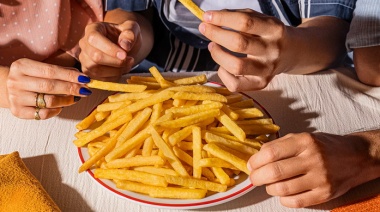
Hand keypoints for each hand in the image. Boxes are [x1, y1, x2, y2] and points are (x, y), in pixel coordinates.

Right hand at [7, 58, 91, 119]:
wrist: (5, 88)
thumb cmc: (30, 77)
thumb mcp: (39, 68)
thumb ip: (59, 71)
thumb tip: (82, 78)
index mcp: (22, 66)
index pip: (51, 71)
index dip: (70, 75)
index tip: (85, 79)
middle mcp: (16, 81)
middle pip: (50, 86)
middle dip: (71, 89)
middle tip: (85, 90)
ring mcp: (16, 98)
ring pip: (48, 102)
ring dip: (66, 101)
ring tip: (74, 99)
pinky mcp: (18, 111)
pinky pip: (43, 114)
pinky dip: (55, 111)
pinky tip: (60, 107)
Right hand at [78, 20, 140, 80]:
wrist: (125, 46)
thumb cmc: (126, 36)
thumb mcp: (132, 29)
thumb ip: (130, 33)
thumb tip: (124, 45)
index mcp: (92, 29)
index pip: (94, 39)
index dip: (109, 48)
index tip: (124, 55)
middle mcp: (84, 43)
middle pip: (95, 56)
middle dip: (115, 61)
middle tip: (130, 60)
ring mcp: (84, 58)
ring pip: (96, 69)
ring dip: (116, 70)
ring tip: (129, 64)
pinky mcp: (89, 71)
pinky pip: (100, 78)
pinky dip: (114, 76)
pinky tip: (123, 69)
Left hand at [199, 9, 288, 90]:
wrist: (292, 53)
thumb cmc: (269, 33)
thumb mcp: (260, 19)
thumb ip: (238, 16)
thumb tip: (211, 18)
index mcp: (274, 30)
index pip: (245, 22)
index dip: (222, 19)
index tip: (207, 16)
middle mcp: (272, 51)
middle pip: (239, 44)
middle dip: (216, 34)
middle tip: (205, 28)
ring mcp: (267, 70)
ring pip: (236, 66)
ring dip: (217, 55)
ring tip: (212, 46)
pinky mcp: (261, 84)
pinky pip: (235, 84)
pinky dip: (223, 74)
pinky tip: (222, 65)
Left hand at [247, 132, 376, 207]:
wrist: (355, 157)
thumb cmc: (324, 146)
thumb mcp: (303, 137)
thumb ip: (280, 144)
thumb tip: (257, 156)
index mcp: (305, 141)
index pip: (271, 153)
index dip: (255, 161)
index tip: (250, 165)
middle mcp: (313, 159)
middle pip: (275, 172)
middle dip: (257, 177)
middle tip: (254, 178)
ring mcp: (320, 178)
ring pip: (283, 189)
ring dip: (269, 189)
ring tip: (269, 185)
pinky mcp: (325, 194)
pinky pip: (296, 202)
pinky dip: (283, 199)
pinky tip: (282, 194)